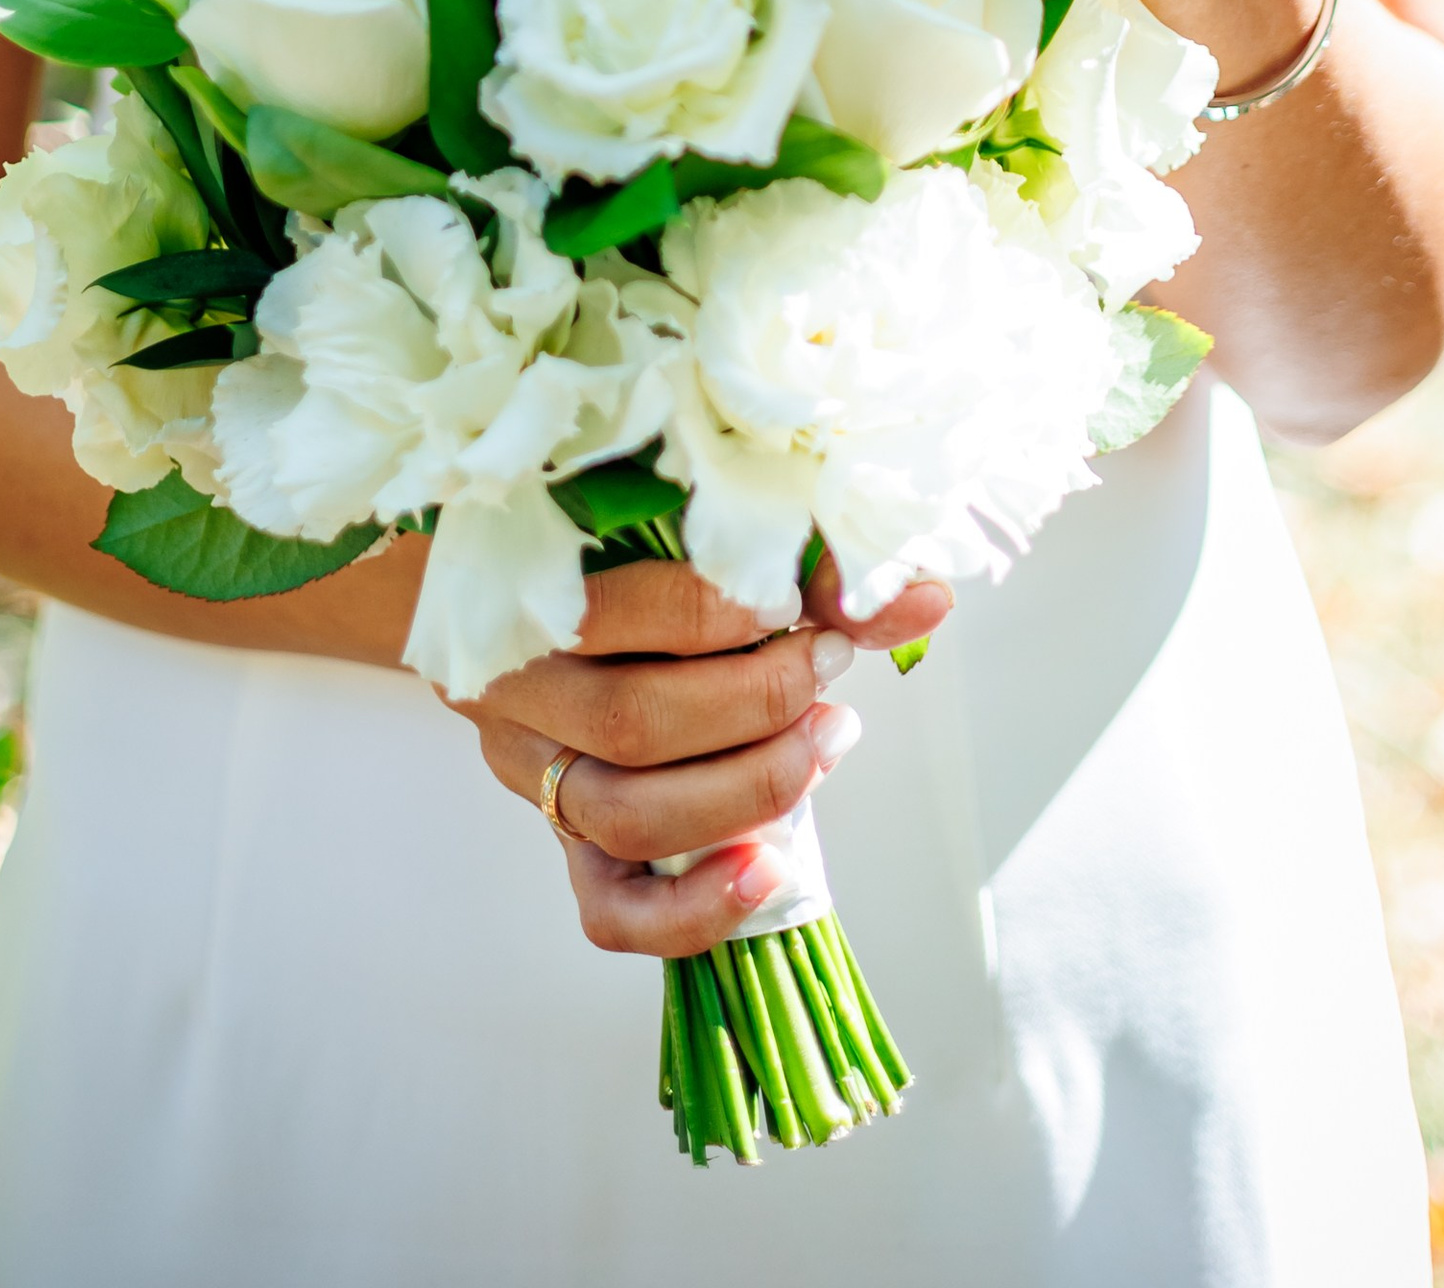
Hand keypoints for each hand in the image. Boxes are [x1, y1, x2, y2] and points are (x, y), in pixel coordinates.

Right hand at [455, 555, 947, 958]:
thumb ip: (809, 565)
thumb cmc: (636, 550)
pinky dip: (696, 907)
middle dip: (760, 706)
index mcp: (527, 592)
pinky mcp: (564, 846)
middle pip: (634, 723)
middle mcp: (515, 692)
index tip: (814, 611)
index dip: (737, 616)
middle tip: (831, 676)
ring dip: (749, 791)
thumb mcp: (702, 532)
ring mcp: (534, 777)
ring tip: (825, 745)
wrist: (534, 600)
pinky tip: (770, 871)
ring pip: (627, 818)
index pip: (628, 612)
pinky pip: (612, 912)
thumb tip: (929, 599)